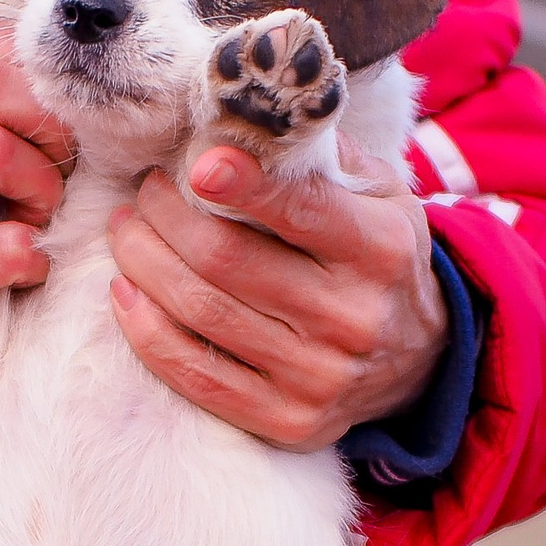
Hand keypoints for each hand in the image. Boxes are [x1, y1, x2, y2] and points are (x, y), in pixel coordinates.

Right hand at [0, 13, 76, 373]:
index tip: (43, 117)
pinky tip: (27, 271)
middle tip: (56, 170)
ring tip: (36, 220)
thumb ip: (16, 109)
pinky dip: (35, 259)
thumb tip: (84, 71)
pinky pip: (6, 245)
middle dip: (41, 122)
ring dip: (40, 190)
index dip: (21, 66)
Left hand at [107, 138, 448, 450]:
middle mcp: (354, 318)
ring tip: (126, 232)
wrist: (419, 358)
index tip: (195, 164)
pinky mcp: (289, 422)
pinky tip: (126, 294)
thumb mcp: (379, 195)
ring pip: (202, 314)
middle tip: (143, 192)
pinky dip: (148, 331)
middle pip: (226, 261)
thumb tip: (237, 123)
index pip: (300, 211)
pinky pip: (197, 377)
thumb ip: (319, 159)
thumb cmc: (378, 257)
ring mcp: (320, 378)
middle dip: (165, 218)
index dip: (241, 186)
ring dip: (144, 265)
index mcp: (381, 249)